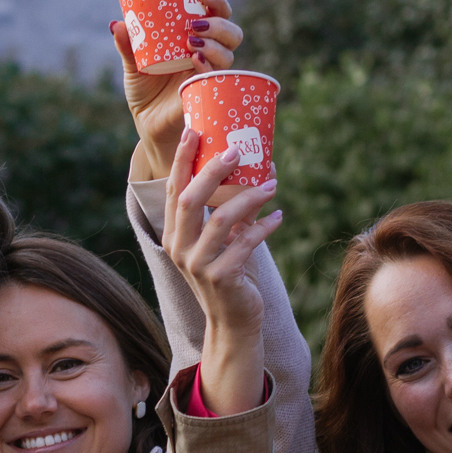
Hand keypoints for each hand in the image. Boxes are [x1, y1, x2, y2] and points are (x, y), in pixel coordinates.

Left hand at [118, 0, 242, 180]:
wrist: (146, 123)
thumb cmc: (145, 90)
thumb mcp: (133, 64)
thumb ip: (127, 45)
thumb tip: (116, 24)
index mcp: (195, 39)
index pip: (216, 13)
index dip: (217, 0)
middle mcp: (208, 55)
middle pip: (231, 32)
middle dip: (219, 23)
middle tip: (196, 24)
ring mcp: (209, 75)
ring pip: (229, 53)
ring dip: (215, 44)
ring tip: (192, 43)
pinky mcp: (206, 92)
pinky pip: (216, 78)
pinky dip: (209, 67)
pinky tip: (196, 61)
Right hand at [164, 130, 281, 416]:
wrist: (233, 322)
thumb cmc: (229, 274)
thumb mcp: (221, 242)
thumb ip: (228, 213)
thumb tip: (254, 172)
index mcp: (173, 235)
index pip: (173, 190)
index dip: (182, 160)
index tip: (194, 130)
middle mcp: (179, 248)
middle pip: (190, 199)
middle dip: (213, 171)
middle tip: (237, 152)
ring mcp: (198, 265)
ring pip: (221, 219)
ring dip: (250, 197)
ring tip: (272, 185)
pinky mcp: (221, 278)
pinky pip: (245, 243)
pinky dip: (264, 227)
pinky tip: (279, 217)